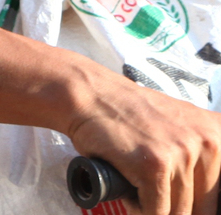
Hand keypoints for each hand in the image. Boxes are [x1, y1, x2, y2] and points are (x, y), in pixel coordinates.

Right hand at [68, 69, 220, 214]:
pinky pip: (155, 211)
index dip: (202, 203)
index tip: (186, 203)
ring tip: (136, 186)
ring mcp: (181, 153)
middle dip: (176, 207)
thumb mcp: (182, 124)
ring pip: (178, 211)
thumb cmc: (129, 113)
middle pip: (202, 206)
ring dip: (154, 208)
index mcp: (218, 133)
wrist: (89, 94)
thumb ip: (202, 153)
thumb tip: (209, 199)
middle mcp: (208, 143)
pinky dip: (138, 208)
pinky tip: (128, 190)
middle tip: (152, 191)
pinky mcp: (154, 166)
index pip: (220, 194)